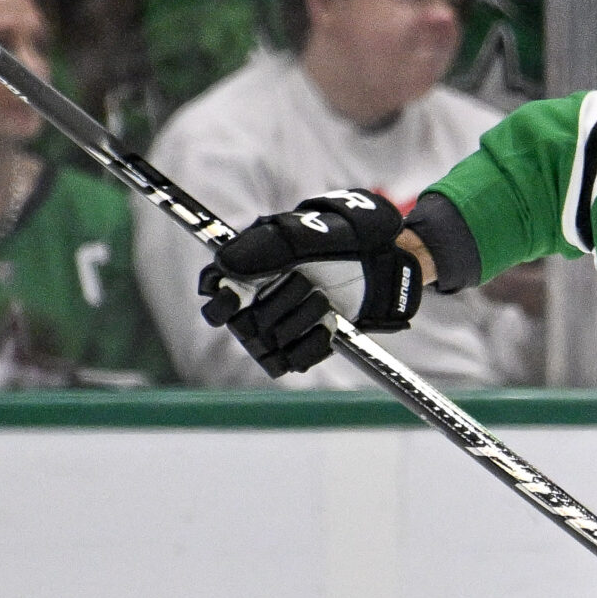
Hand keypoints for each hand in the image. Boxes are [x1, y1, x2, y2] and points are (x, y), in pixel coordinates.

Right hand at [200, 190, 423, 374]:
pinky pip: (292, 363)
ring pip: (266, 346)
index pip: (213, 294)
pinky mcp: (302, 347)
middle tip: (305, 283)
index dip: (219, 300)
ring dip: (297, 324)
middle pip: (242, 324)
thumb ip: (266, 247)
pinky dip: (311, 346)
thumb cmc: (344, 240)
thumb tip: (225, 267)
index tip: (236, 295)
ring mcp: (279, 327)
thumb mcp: (307, 234)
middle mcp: (257, 301)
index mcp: (247, 270)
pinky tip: (329, 327)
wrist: (383, 264)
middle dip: (276, 306)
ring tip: (323, 301)